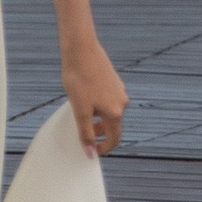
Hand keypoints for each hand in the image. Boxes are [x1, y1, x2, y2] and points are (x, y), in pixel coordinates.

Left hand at [61, 32, 126, 156]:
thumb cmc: (79, 78)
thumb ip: (85, 133)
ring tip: (79, 111)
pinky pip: (107, 99)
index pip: (114, 138)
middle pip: (112, 125)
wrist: (81, 48)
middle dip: (98, 132)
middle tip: (82, 132)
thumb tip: (90, 153)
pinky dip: (97, 104)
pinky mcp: (113, 80)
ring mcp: (119, 89)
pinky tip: (84, 96)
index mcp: (115, 112)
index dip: (103, 148)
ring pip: (109, 111)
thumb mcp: (80, 110)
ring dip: (97, 117)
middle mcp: (121, 101)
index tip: (91, 150)